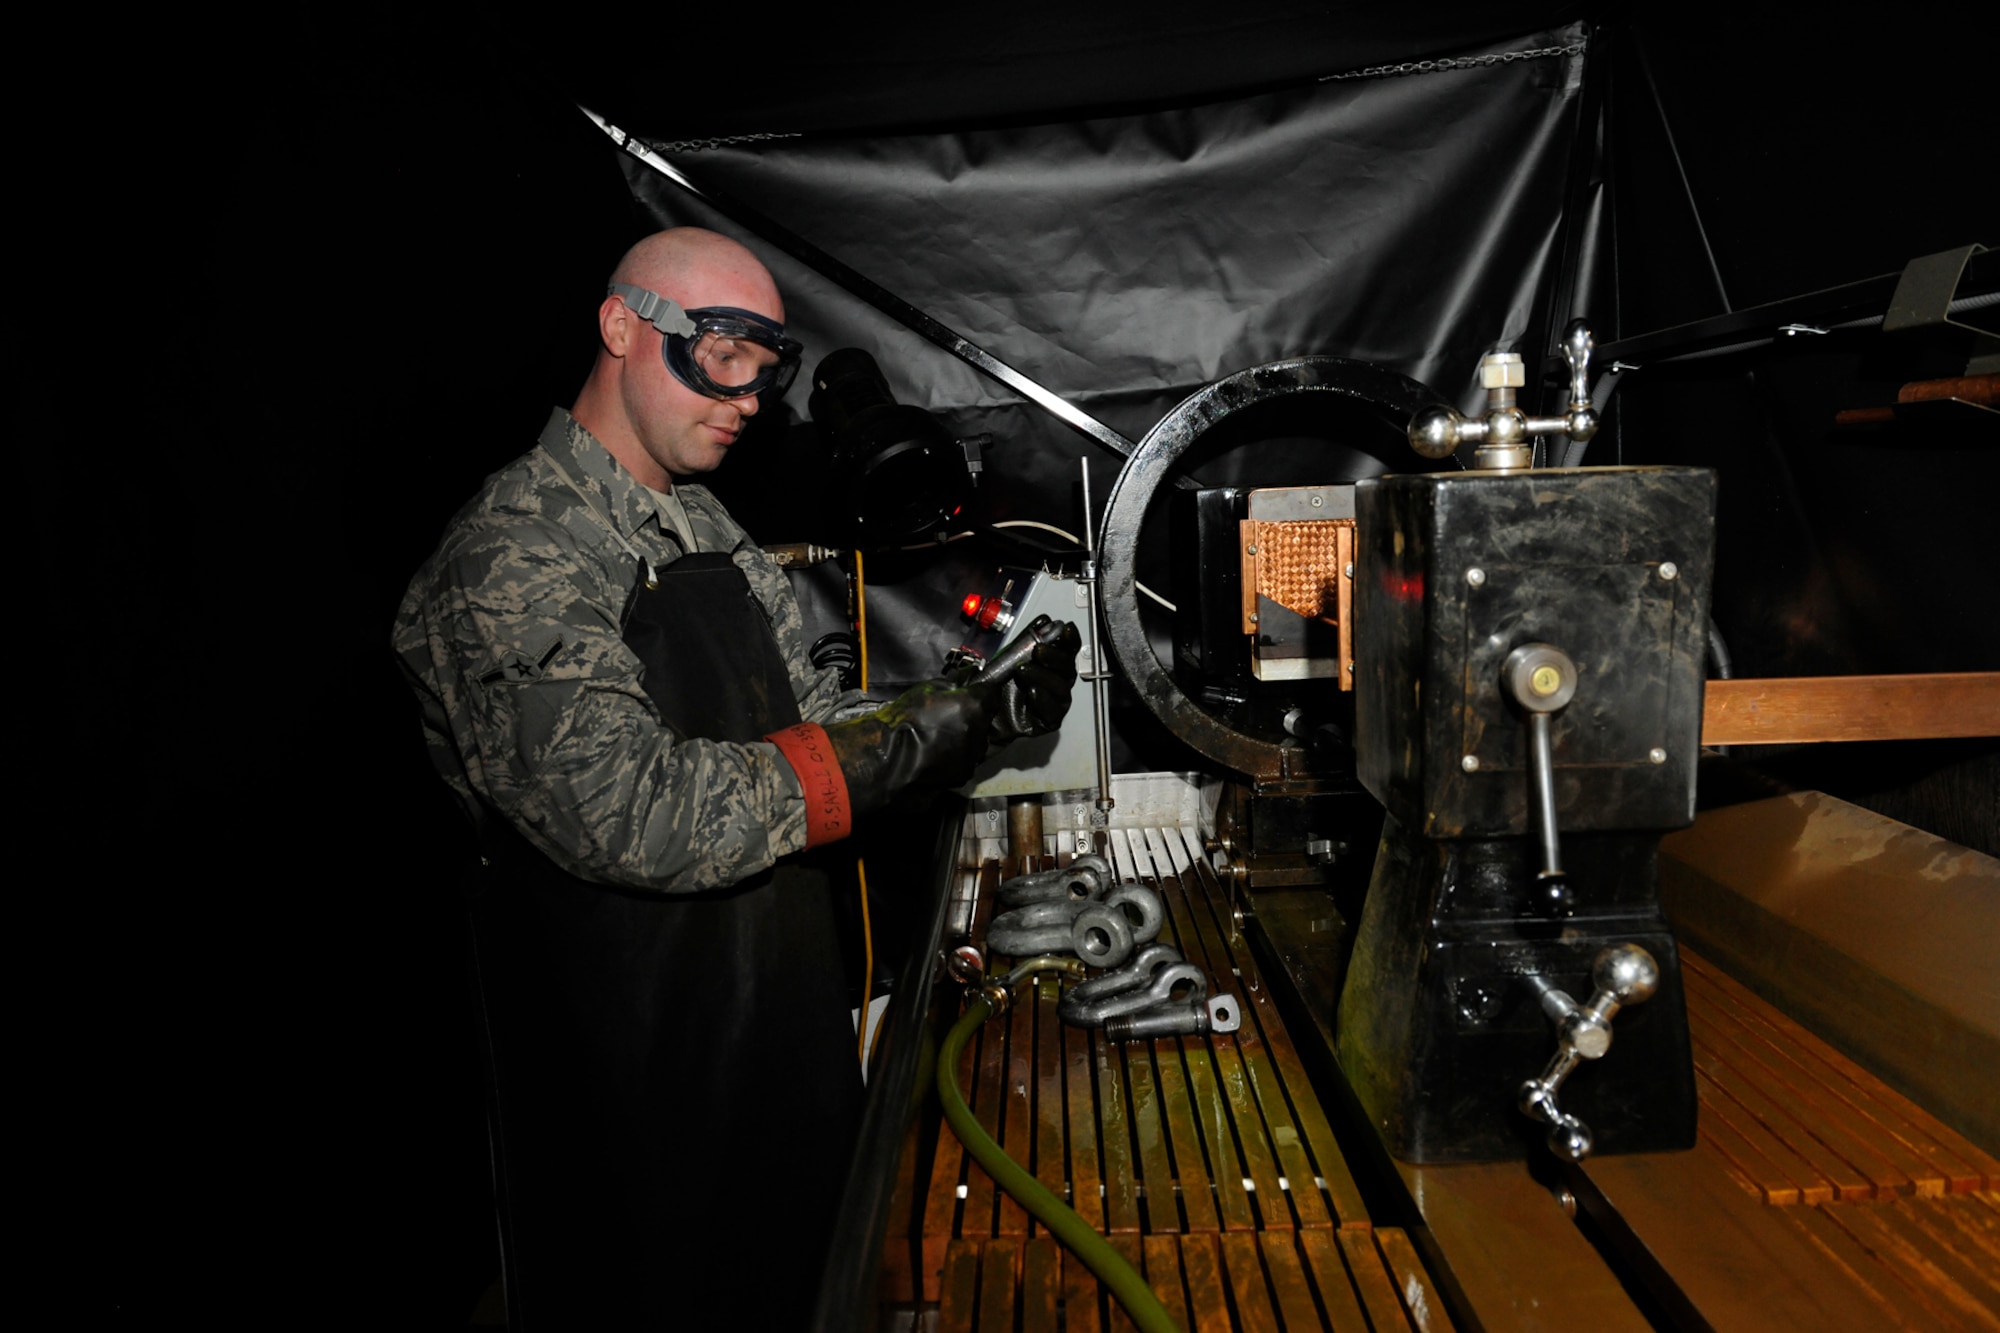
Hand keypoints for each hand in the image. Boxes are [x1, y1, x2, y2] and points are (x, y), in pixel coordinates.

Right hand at [817, 679, 994, 817]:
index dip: (983, 693)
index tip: (974, 692)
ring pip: (975, 745)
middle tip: (949, 718)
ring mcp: (971, 759)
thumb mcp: (925, 689)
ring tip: (939, 741)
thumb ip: (950, 686)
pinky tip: (934, 758)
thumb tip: (963, 684)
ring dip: (964, 741)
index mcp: (973, 707)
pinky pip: (962, 763)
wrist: (886, 760)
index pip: (992, 694)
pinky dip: (953, 760)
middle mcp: (980, 733)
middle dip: (972, 719)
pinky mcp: (961, 778)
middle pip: (984, 722)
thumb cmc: (903, 720)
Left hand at [983, 620, 1080, 743]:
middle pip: (1067, 667)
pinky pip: (1053, 712)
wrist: (981, 713)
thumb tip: (1043, 621)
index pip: (1067, 649)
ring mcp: (1053, 702)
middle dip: (1055, 656)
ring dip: (1043, 676)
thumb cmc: (995, 685)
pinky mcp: (1047, 721)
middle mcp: (1055, 681)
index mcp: (1049, 664)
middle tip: (1038, 650)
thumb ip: (1023, 642)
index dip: (1070, 639)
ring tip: (1023, 671)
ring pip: (1061, 688)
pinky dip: (1044, 701)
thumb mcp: (1004, 660)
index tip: (1066, 629)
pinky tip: (1033, 692)